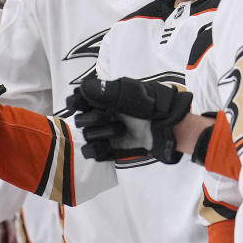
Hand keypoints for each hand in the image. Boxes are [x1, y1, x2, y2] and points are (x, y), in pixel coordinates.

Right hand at [67, 76, 192, 163]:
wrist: (166, 125)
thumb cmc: (149, 105)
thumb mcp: (128, 92)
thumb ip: (103, 90)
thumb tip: (82, 89)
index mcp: (102, 98)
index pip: (76, 99)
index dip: (76, 102)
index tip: (83, 104)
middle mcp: (99, 114)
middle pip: (80, 120)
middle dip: (95, 118)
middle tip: (111, 116)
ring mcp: (103, 132)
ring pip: (87, 136)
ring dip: (103, 132)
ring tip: (121, 130)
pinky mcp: (109, 149)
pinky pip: (92, 152)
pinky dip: (99, 149)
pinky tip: (109, 145)